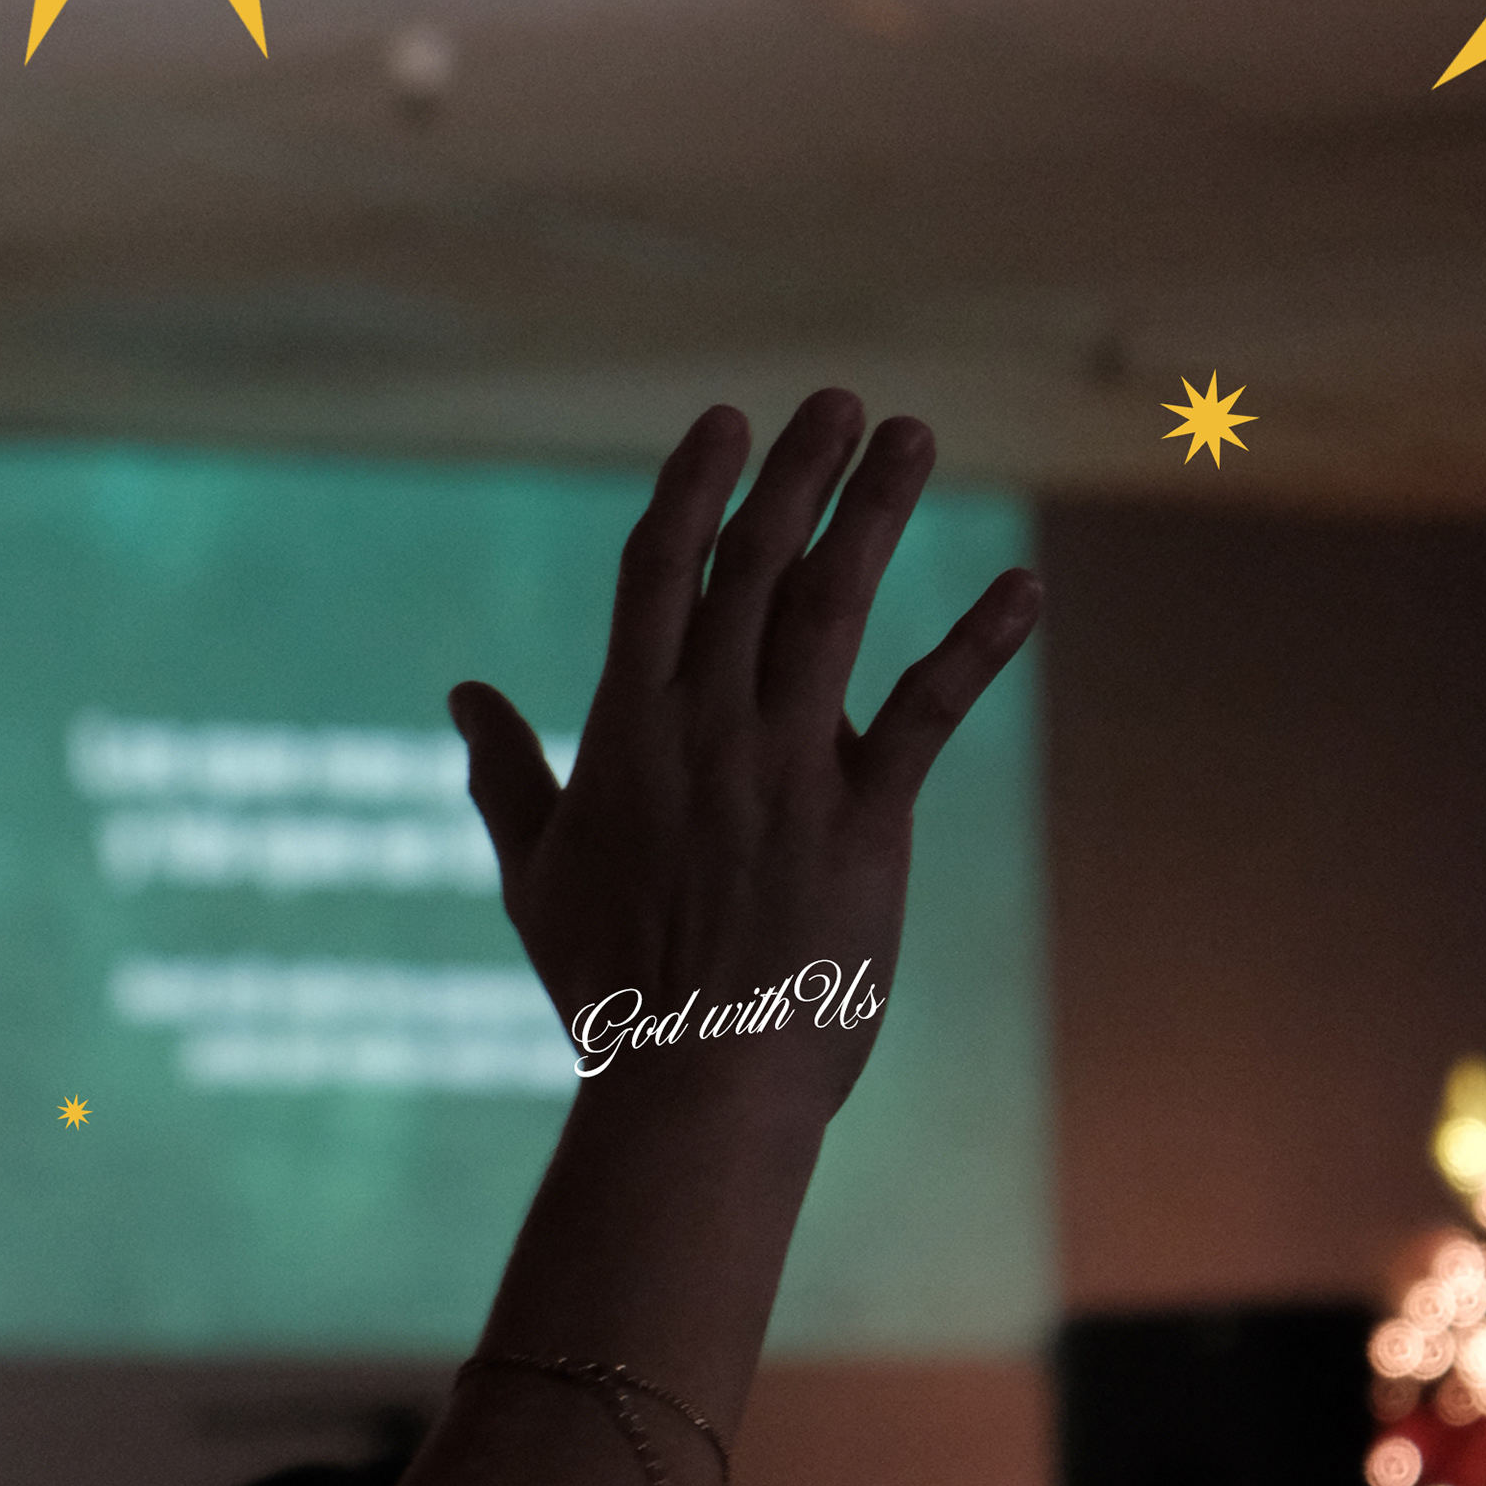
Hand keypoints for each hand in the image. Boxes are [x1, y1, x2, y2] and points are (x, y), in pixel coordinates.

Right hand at [449, 388, 1040, 1121]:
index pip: (659, 571)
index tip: (727, 422)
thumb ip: (502, 773)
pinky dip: (976, 643)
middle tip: (839, 402)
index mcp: (626, 730)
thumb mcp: (537, 875)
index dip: (695, 486)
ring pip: (831, 608)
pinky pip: (924, 710)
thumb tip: (461, 695)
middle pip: (752, 566)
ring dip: (875, 513)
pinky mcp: (861, 822)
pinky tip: (1023, 589)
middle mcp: (705, 728)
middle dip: (795, 473)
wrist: (692, 1084)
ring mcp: (785, 770)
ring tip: (912, 437)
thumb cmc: (611, 991)